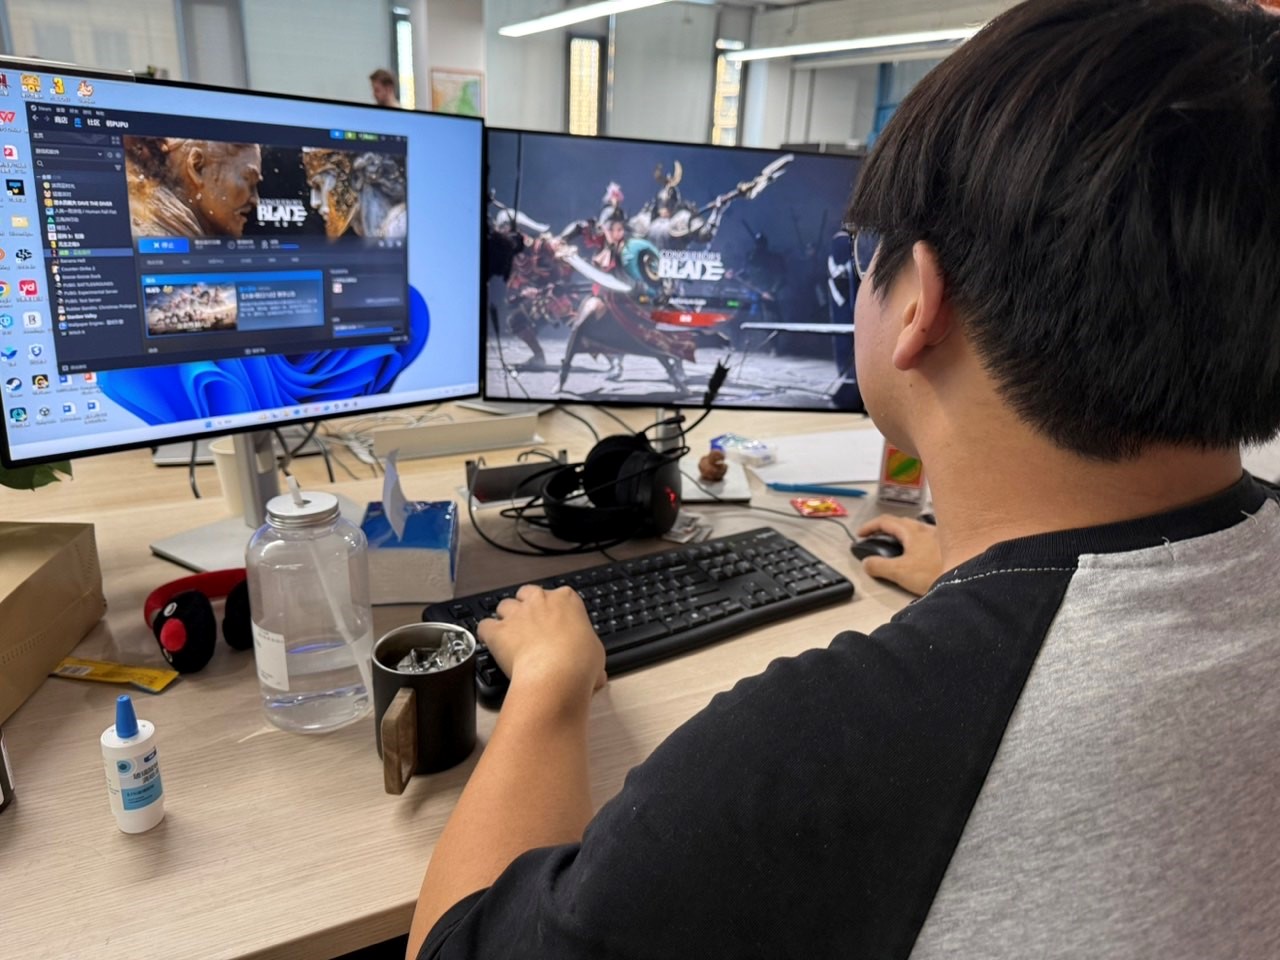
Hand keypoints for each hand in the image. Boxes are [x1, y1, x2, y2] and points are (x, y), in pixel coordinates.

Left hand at [478, 585, 605, 704]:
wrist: (557, 674)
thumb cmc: (580, 663)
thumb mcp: (596, 653)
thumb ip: (588, 651)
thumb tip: (595, 672)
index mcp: (568, 600)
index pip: (559, 595)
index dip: (555, 610)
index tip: (556, 623)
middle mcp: (540, 600)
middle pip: (528, 593)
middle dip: (527, 606)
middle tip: (531, 625)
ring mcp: (517, 613)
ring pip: (504, 605)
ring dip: (506, 618)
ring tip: (510, 636)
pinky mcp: (498, 630)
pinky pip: (484, 625)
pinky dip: (486, 633)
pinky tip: (491, 643)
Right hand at [855, 515, 942, 595]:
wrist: (969, 577)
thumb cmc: (935, 571)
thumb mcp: (900, 572)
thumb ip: (879, 566)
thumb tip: (866, 562)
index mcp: (912, 531)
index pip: (884, 521)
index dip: (869, 526)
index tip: (860, 534)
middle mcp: (926, 528)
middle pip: (900, 523)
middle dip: (885, 529)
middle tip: (875, 538)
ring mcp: (939, 535)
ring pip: (916, 530)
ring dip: (902, 535)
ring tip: (897, 548)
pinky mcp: (949, 546)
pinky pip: (928, 539)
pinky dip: (917, 543)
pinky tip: (920, 556)